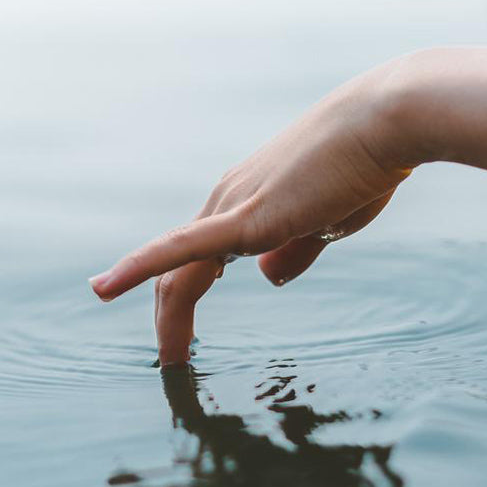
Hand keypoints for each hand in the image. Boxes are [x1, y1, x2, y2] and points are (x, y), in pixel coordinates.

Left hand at [89, 65, 414, 365]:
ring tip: (170, 361)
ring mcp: (231, 205)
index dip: (183, 298)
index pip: (197, 257)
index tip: (184, 339)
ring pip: (178, 271)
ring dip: (169, 319)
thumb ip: (296, 250)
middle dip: (171, 318)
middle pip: (178, 269)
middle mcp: (227, 201)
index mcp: (245, 203)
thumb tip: (268, 277)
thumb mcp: (327, 222)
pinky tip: (103, 289)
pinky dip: (138, 267)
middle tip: (173, 360)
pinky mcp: (245, 216)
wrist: (383, 125)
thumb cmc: (363, 169)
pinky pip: (180, 247)